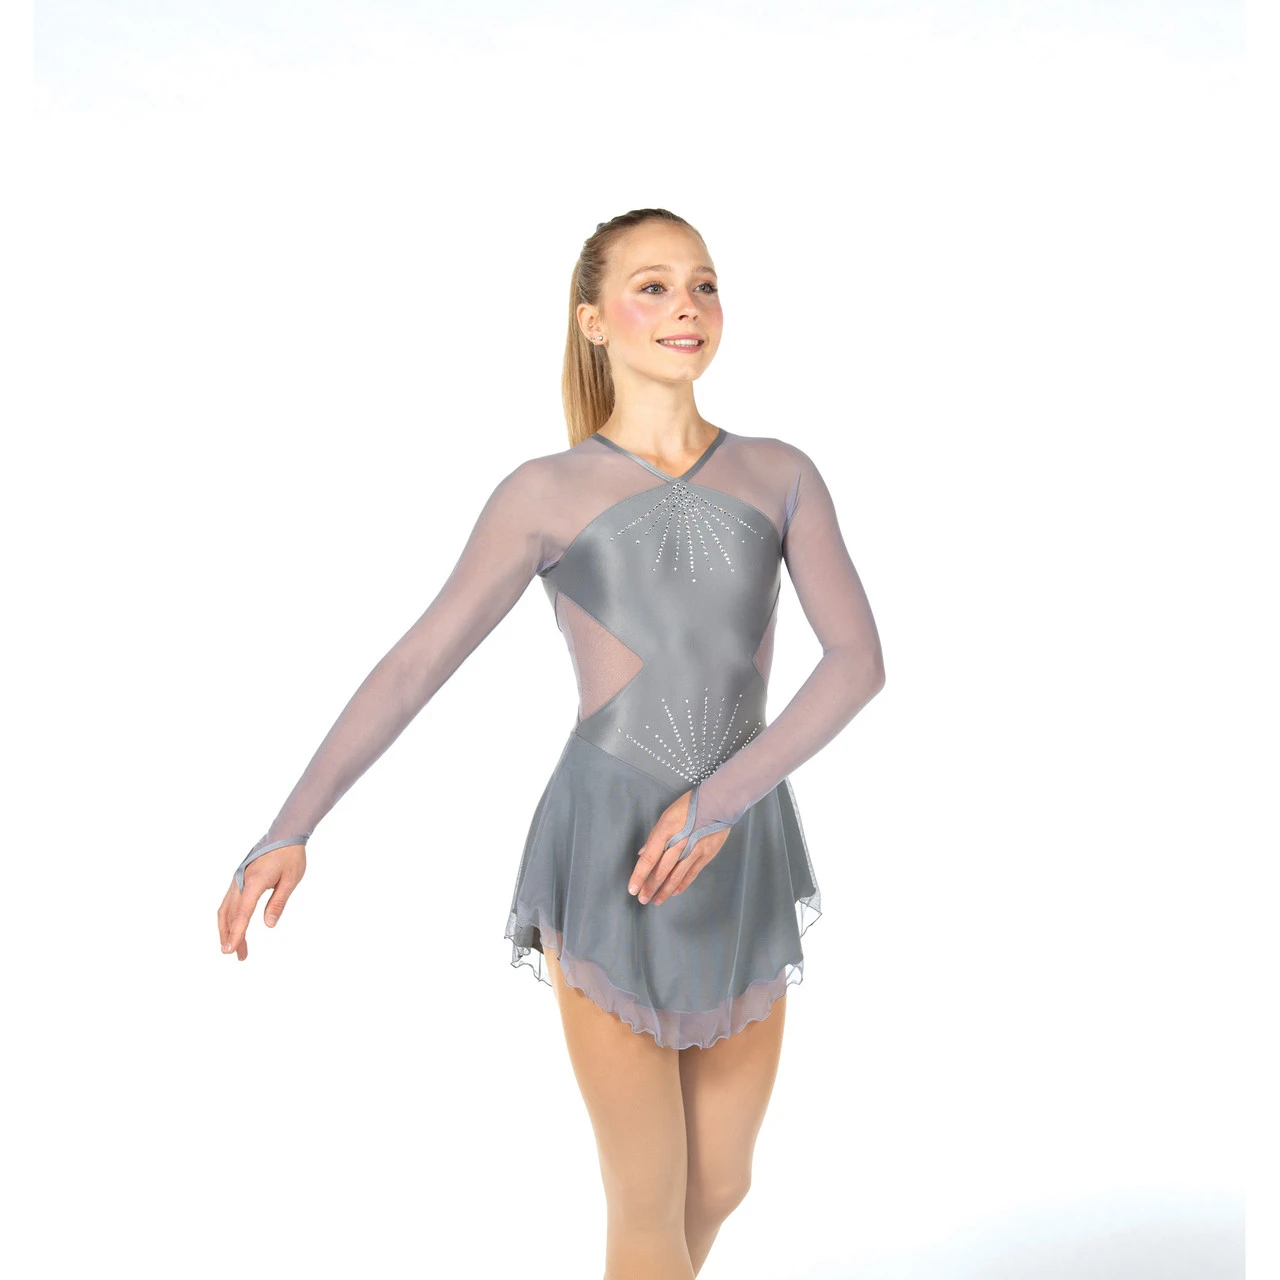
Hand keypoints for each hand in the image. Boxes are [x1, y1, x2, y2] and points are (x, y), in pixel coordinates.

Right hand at [217, 844, 306, 960]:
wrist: (284, 835)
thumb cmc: (290, 856)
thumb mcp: (290, 880)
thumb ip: (278, 902)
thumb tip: (269, 925)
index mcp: (254, 882)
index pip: (242, 913)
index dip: (236, 933)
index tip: (230, 950)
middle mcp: (240, 881)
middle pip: (230, 914)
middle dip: (232, 937)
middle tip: (237, 956)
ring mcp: (237, 880)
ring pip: (226, 909)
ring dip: (227, 929)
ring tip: (235, 947)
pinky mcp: (238, 879)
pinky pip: (229, 902)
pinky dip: (228, 917)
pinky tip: (233, 927)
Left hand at [629, 791, 731, 905]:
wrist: (717, 802)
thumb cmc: (690, 805)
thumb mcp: (667, 816)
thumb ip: (655, 837)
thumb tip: (644, 853)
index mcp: (665, 832)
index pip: (649, 859)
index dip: (639, 875)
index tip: (633, 888)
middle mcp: (678, 844)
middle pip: (661, 871)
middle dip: (650, 887)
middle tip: (643, 899)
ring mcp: (693, 851)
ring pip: (676, 876)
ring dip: (665, 890)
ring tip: (657, 900)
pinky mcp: (705, 855)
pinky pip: (691, 873)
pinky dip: (682, 884)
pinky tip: (675, 891)